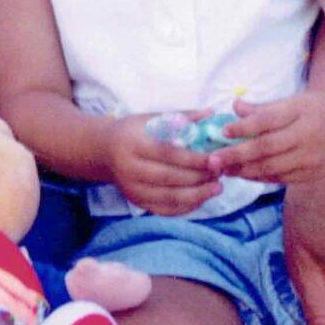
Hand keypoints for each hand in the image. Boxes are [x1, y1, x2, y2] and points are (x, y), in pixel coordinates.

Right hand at [106, 116, 220, 216]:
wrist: (104, 151)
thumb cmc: (133, 131)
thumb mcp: (152, 118)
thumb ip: (182, 117)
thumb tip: (210, 114)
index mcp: (133, 144)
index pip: (169, 154)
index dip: (194, 159)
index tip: (216, 159)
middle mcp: (130, 170)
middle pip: (170, 178)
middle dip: (199, 178)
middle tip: (221, 172)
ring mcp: (132, 190)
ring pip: (168, 198)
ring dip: (197, 195)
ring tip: (217, 188)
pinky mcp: (136, 203)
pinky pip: (164, 210)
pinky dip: (185, 207)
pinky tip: (201, 198)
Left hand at [209, 94, 324, 185]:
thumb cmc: (324, 108)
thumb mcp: (298, 100)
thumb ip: (266, 108)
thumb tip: (235, 107)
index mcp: (302, 112)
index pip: (267, 121)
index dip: (243, 127)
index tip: (223, 131)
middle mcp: (308, 136)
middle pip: (266, 149)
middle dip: (236, 155)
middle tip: (213, 160)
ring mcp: (312, 158)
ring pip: (272, 168)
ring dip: (245, 170)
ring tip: (225, 169)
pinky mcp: (313, 174)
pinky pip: (282, 178)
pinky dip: (262, 177)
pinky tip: (246, 174)